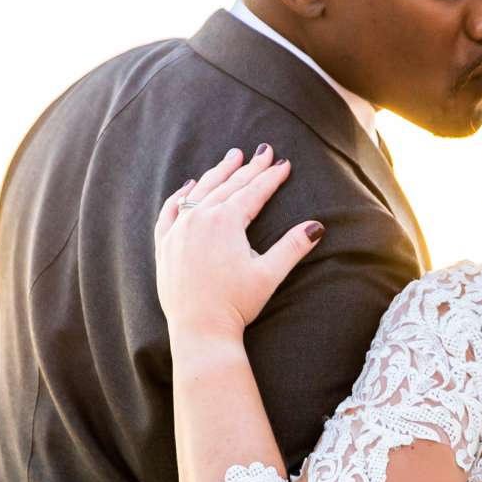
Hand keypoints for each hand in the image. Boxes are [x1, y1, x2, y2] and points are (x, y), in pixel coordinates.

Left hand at [154, 144, 322, 341]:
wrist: (199, 330)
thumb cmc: (236, 304)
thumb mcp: (269, 274)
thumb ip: (293, 247)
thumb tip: (317, 227)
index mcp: (227, 221)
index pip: (254, 191)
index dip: (271, 176)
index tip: (284, 163)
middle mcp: (200, 218)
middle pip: (229, 185)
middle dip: (248, 167)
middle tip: (262, 151)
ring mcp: (179, 229)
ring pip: (200, 191)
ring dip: (217, 173)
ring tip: (231, 158)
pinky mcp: (164, 244)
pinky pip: (171, 210)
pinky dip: (181, 195)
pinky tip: (189, 185)